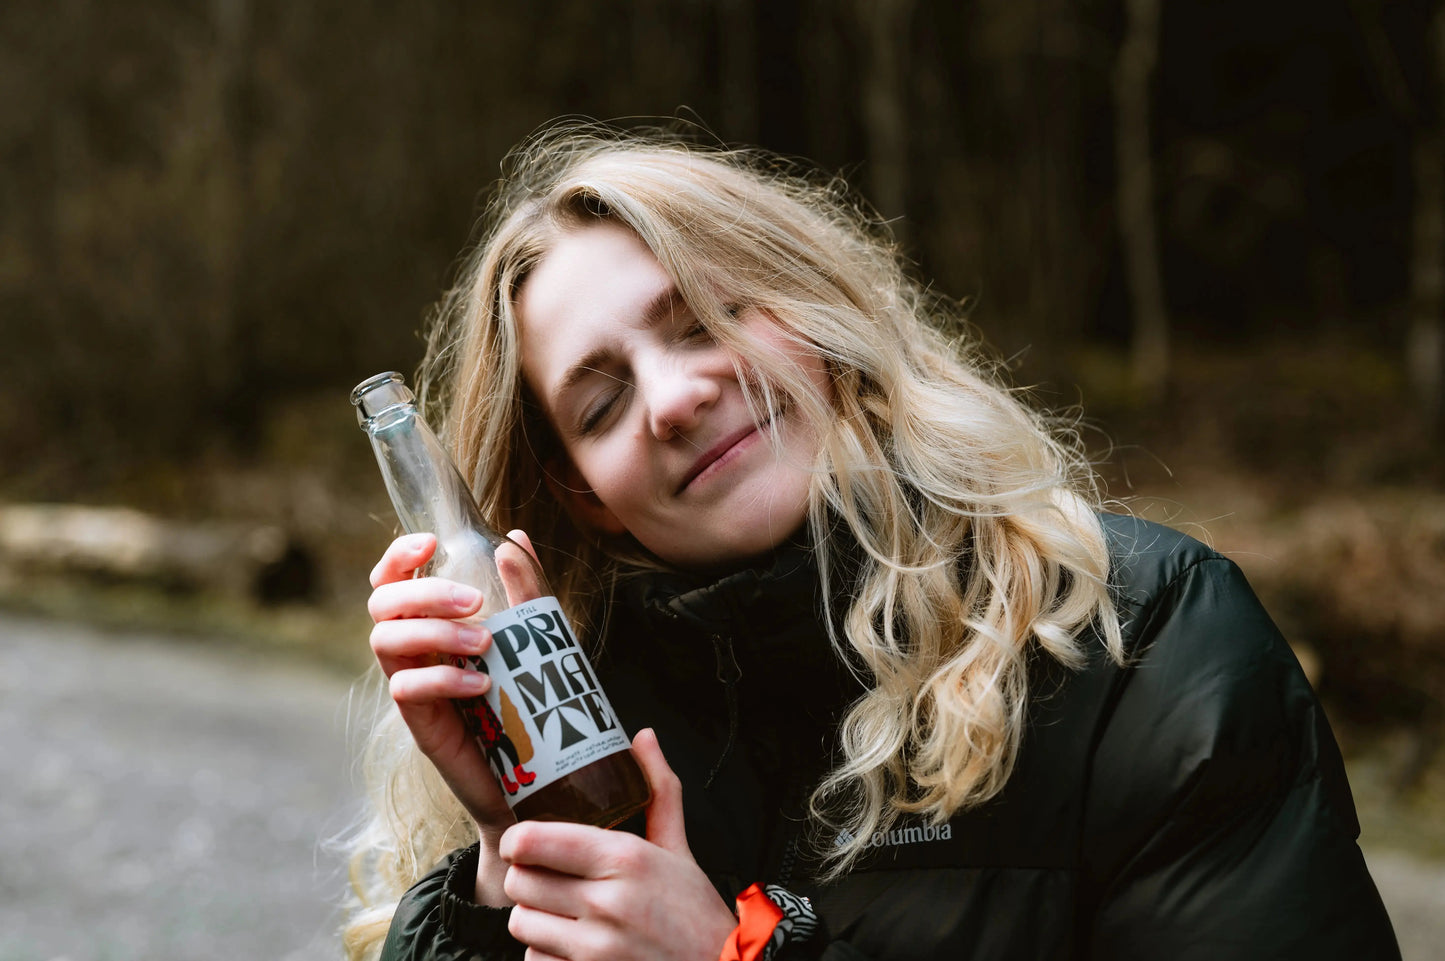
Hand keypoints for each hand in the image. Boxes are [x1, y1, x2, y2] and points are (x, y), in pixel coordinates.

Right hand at [367, 529, 545, 902]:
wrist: (536, 781)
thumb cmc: (529, 702)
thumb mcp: (534, 640)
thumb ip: (524, 591)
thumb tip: (515, 538)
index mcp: (433, 623)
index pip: (394, 580)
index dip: (399, 556)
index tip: (431, 543)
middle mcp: (414, 650)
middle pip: (383, 604)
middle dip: (423, 592)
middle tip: (473, 603)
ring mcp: (413, 686)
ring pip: (386, 642)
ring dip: (432, 632)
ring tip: (485, 643)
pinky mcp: (421, 724)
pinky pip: (406, 690)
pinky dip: (441, 679)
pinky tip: (480, 685)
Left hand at [501, 729, 736, 960]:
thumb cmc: (695, 912)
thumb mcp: (678, 848)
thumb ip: (657, 789)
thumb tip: (643, 737)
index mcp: (626, 858)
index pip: (531, 841)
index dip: (517, 842)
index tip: (525, 844)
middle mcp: (608, 903)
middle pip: (518, 883)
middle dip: (527, 880)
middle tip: (547, 880)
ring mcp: (597, 949)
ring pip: (521, 924)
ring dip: (536, 920)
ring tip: (563, 915)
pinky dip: (547, 956)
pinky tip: (573, 947)